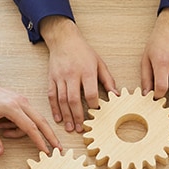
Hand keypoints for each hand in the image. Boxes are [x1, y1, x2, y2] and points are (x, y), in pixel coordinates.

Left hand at [0, 72, 61, 154]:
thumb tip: (0, 152)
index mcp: (12, 107)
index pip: (30, 127)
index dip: (39, 141)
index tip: (46, 151)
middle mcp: (22, 103)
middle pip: (42, 122)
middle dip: (50, 136)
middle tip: (58, 148)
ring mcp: (24, 102)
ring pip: (33, 121)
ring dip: (20, 131)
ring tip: (1, 129)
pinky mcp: (23, 102)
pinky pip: (28, 118)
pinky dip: (19, 126)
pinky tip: (4, 124)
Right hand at [41, 16, 117, 132]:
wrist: (64, 39)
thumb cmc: (84, 52)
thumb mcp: (99, 63)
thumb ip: (108, 80)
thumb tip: (116, 96)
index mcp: (86, 71)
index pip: (90, 92)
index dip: (93, 105)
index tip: (96, 115)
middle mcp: (72, 74)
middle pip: (73, 99)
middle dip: (77, 116)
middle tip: (81, 129)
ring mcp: (60, 77)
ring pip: (62, 100)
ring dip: (66, 116)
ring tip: (70, 128)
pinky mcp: (51, 78)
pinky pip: (52, 96)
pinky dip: (54, 109)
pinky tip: (58, 119)